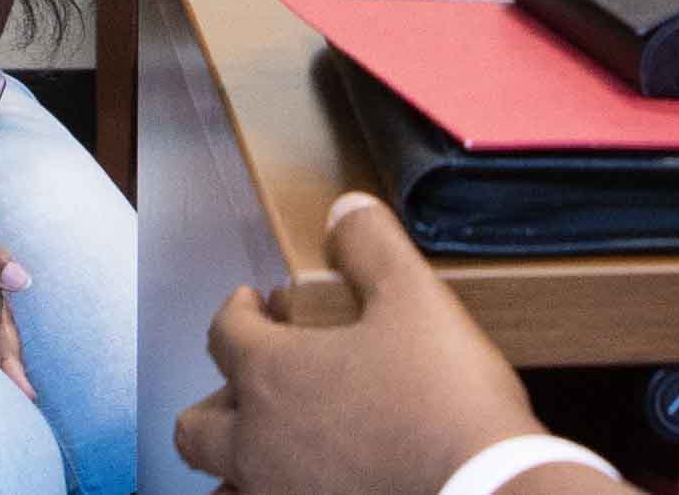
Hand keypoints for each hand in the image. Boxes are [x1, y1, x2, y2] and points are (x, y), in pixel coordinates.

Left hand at [176, 195, 549, 494]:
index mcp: (274, 376)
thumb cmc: (443, 402)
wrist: (482, 489)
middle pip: (196, 427)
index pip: (223, 333)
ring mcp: (280, 494)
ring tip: (262, 449)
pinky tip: (307, 482)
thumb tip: (345, 212)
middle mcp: (260, 443)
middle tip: (247, 382)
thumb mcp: (415, 297)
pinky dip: (269, 494)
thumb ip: (371, 246)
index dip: (236, 310)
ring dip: (231, 462)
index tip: (252, 303)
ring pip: (222, 485)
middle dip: (213, 399)